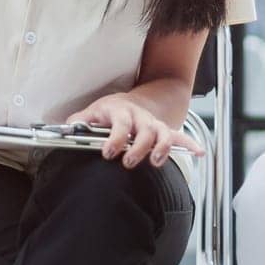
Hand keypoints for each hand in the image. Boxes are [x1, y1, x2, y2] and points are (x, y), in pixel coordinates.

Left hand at [65, 94, 204, 168]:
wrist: (128, 102)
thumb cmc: (108, 112)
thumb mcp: (91, 112)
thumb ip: (78, 122)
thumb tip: (65, 130)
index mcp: (120, 111)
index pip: (120, 124)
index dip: (115, 139)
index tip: (108, 152)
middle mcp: (140, 117)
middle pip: (145, 130)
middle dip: (139, 148)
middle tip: (128, 162)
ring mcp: (153, 124)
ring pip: (163, 134)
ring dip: (162, 148)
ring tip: (155, 162)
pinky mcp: (163, 131)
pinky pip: (179, 137)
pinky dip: (190, 144)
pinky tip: (199, 152)